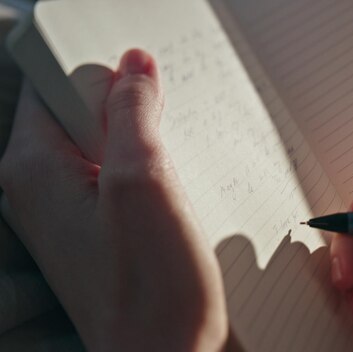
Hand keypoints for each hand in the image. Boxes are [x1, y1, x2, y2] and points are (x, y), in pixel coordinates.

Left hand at [0, 49, 225, 350]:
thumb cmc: (153, 291)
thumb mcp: (145, 181)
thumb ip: (133, 113)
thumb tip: (133, 69)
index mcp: (35, 169)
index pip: (56, 85)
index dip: (104, 76)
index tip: (144, 90)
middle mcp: (41, 189)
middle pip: (81, 115)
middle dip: (130, 115)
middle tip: (165, 144)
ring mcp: (68, 211)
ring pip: (105, 147)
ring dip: (144, 148)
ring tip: (168, 181)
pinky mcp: (96, 229)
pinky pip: (117, 178)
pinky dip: (146, 176)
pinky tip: (167, 201)